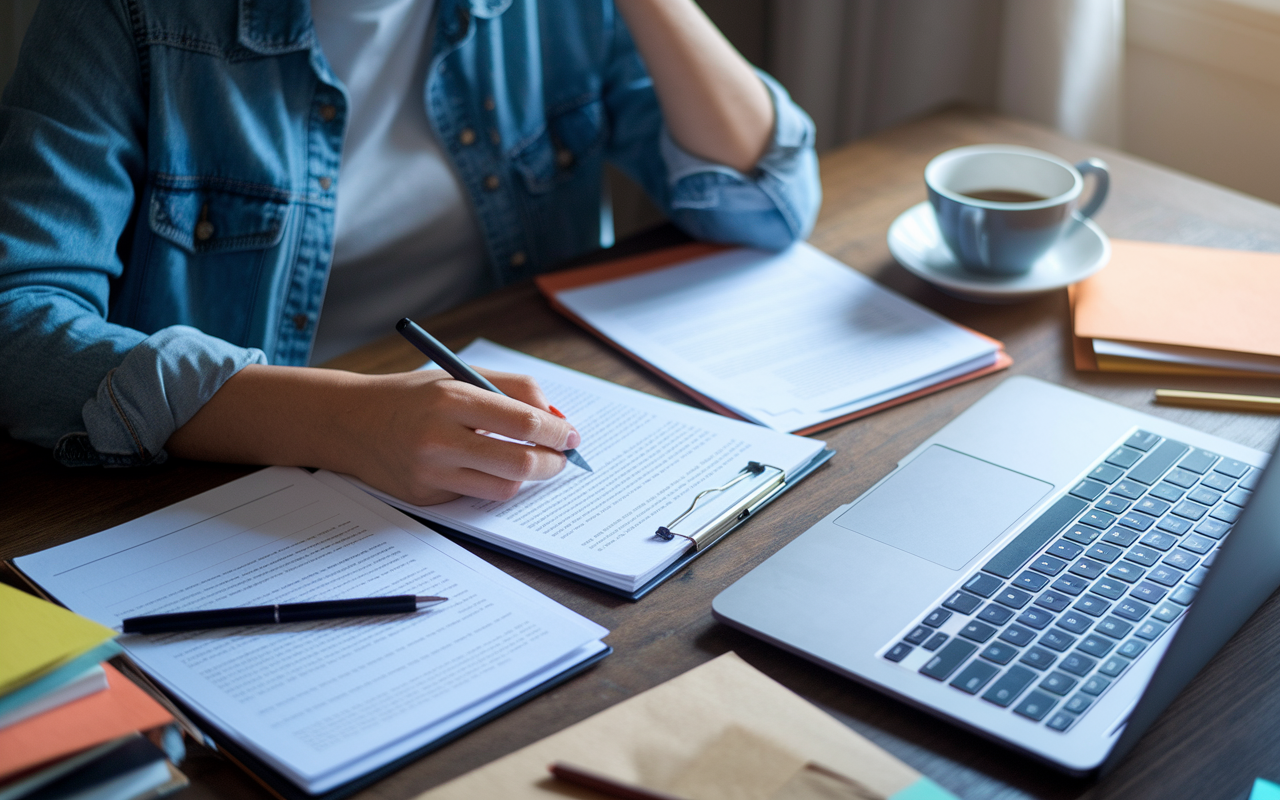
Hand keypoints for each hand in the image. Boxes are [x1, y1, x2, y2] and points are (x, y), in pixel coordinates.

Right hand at [349, 368, 579, 505]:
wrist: (350, 422)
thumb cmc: (414, 397)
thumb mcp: (459, 376)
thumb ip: (513, 390)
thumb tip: (556, 420)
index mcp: (451, 397)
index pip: (525, 422)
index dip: (558, 432)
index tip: (572, 436)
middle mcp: (440, 437)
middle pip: (521, 462)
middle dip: (553, 463)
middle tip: (563, 458)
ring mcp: (431, 472)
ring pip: (504, 487)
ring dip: (526, 478)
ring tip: (529, 462)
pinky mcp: (425, 497)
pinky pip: (476, 495)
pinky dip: (491, 483)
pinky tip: (483, 467)